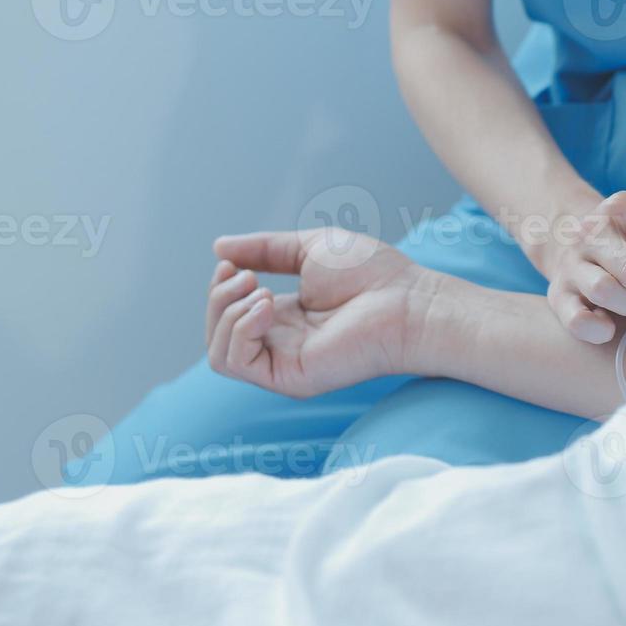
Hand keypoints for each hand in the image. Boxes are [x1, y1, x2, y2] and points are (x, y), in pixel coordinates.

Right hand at [205, 228, 431, 397]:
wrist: (408, 300)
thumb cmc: (373, 273)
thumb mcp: (308, 248)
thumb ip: (264, 249)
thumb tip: (218, 248)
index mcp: (284, 317)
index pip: (228, 312)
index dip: (220, 287)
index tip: (232, 263)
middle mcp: (281, 344)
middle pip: (218, 332)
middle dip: (218, 297)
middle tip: (247, 276)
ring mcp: (284, 363)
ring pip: (219, 353)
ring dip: (225, 314)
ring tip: (260, 290)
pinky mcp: (290, 378)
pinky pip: (237, 363)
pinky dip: (239, 330)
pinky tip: (268, 306)